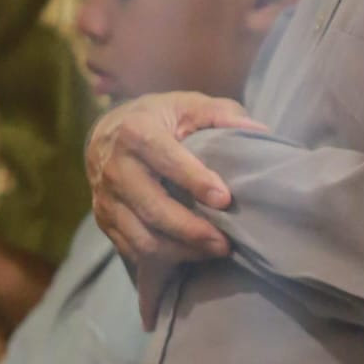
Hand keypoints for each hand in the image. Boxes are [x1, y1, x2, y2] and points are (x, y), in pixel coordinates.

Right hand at [86, 92, 264, 326]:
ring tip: (215, 250)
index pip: (165, 159)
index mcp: (136, 132)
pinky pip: (133, 250)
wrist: (109, 132)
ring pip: (142, 238)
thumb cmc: (161, 119)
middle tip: (226, 243)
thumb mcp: (189, 105)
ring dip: (182, 252)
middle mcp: (115, 167)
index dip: (195, 181)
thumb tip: (259, 131)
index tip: (225, 199)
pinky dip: (165, 259)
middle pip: (153, 209)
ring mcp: (106, 198)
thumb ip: (222, 114)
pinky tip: (192, 254)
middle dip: (193, 231)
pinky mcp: (105, 221)